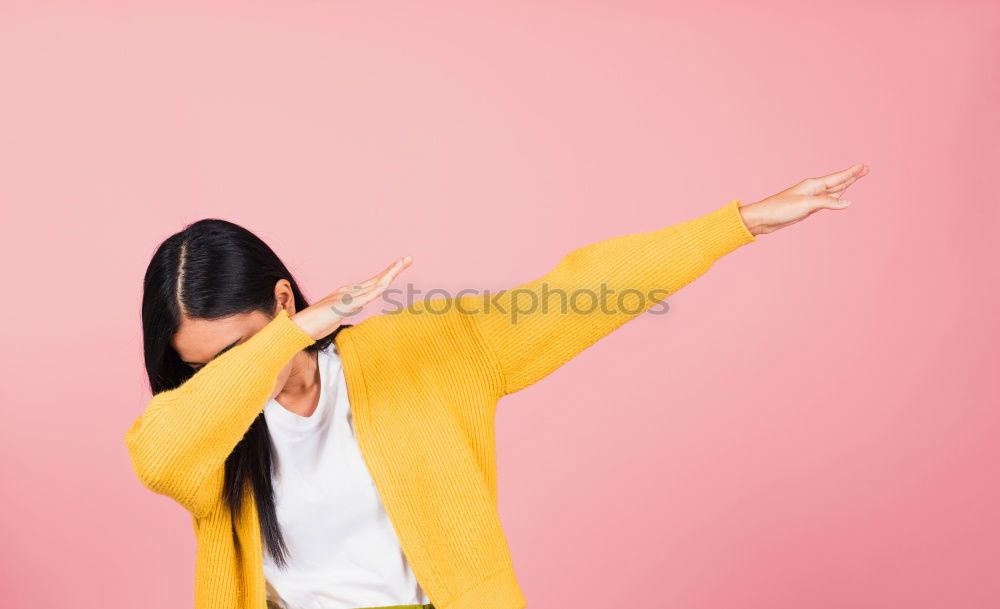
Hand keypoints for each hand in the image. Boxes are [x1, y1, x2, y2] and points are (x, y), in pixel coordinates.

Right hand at [292, 256, 412, 339]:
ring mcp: (346, 298)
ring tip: (402, 263)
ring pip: (374, 285)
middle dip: (394, 269)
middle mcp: (349, 291)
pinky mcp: (342, 307)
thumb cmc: (316, 324)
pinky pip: (363, 298)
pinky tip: (385, 285)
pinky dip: (375, 291)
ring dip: (389, 274)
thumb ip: (349, 308)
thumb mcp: (338, 315)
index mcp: (349, 293)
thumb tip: (360, 303)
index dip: (388, 275)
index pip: (374, 283)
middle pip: (377, 280)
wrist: (299, 327)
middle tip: (409, 258)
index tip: (401, 266)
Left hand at [738, 163, 869, 234]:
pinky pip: (826, 200)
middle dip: (852, 176)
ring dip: (845, 184)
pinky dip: (835, 197)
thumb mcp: (806, 205)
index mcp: (813, 185)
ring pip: (833, 190)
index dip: (851, 173)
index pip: (837, 177)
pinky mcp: (807, 208)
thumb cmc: (781, 209)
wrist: (764, 218)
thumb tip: (848, 203)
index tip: (864, 166)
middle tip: (865, 169)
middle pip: (837, 181)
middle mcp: (813, 189)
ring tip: (856, 178)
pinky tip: (838, 197)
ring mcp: (810, 198)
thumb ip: (827, 203)